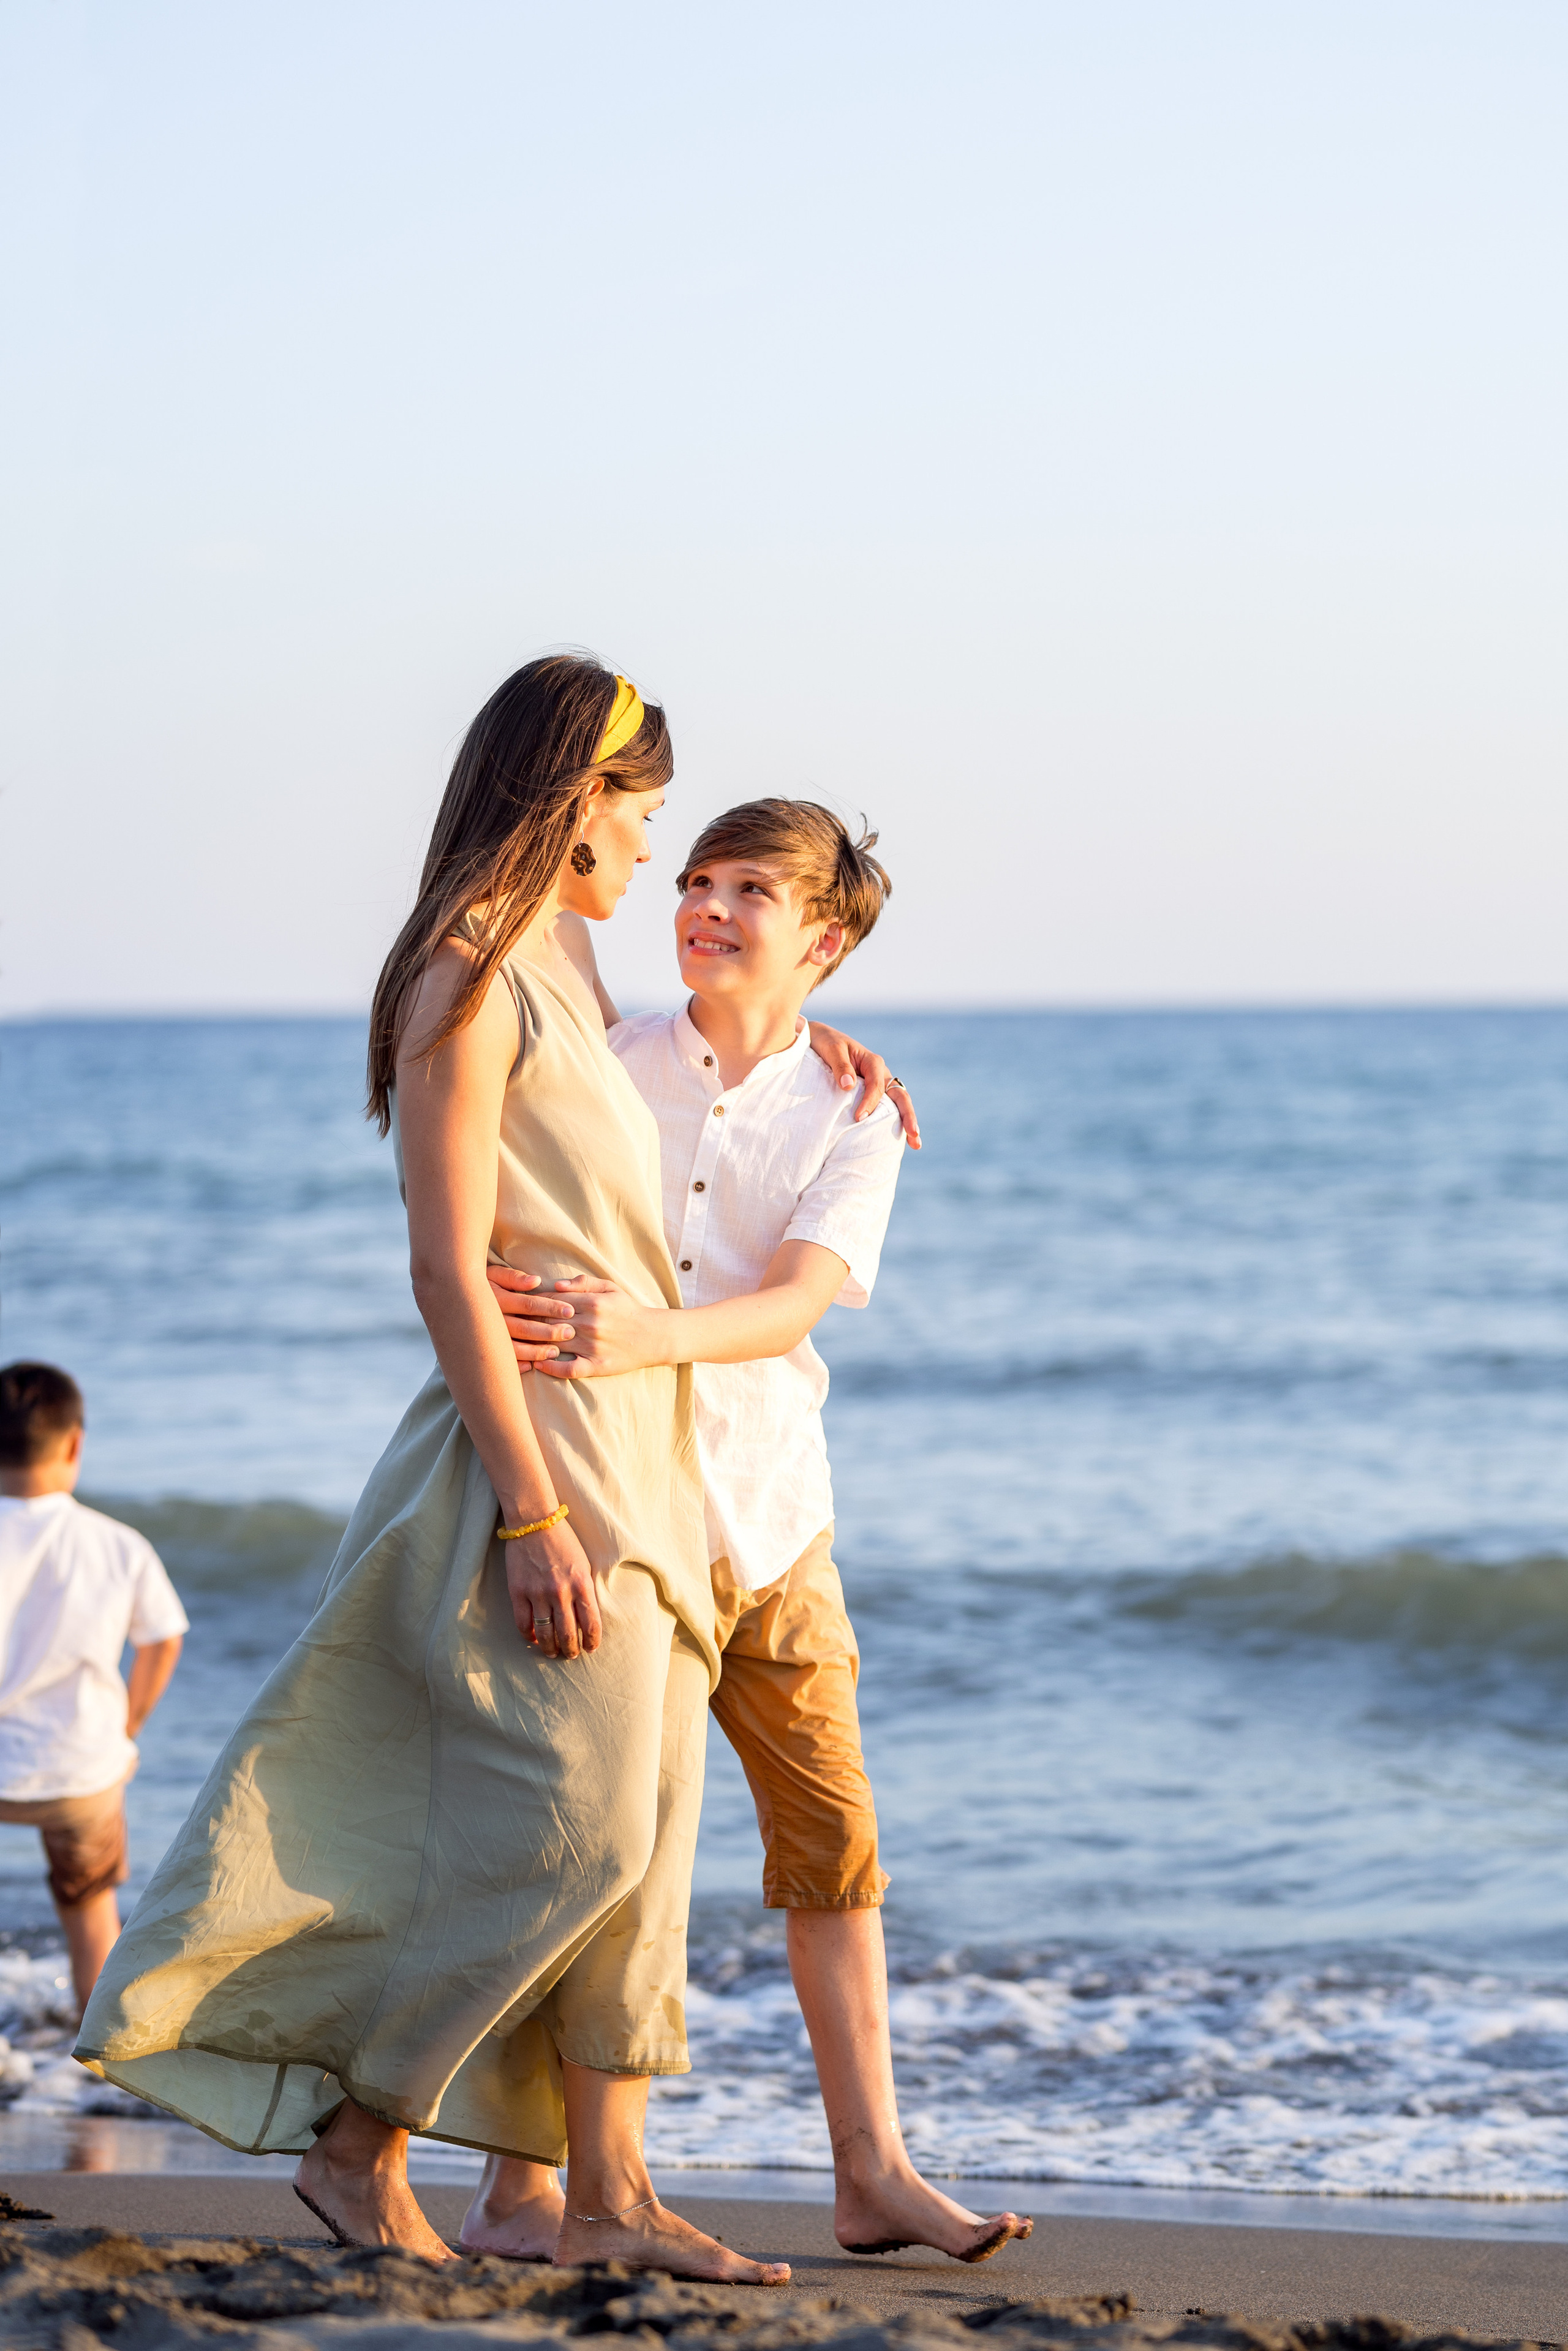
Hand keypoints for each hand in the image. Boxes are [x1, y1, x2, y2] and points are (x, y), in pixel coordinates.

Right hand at [488, 1264, 577, 1362]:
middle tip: (569, 1333)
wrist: (452, 1301)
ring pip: (513, 1348)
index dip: (550, 1307)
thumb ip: (513, 1277)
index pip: (528, 1304)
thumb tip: (536, 1281)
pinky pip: (500, 1360)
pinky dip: (515, 1364)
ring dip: (535, 1351)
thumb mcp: (493, 1275)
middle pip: (523, 1328)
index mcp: (496, 1298)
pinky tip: (531, 1367)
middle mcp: (490, 1319)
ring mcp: (485, 1337)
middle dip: (548, 1331)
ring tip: (555, 1352)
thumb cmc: (481, 1285)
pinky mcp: (482, 1349)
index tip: (570, 1310)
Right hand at [503, 1514, 601, 1657]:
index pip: (591, 1623)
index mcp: (582, 1584)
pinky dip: (529, 1635)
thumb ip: (584, 1590)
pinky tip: (533, 1638)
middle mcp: (561, 1591)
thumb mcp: (584, 1564)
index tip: (590, 1648)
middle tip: (571, 1655)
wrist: (535, 1521)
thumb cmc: (563, 1541)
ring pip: (545, 1633)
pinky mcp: (518, 1591)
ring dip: (550, 1648)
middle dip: (571, 1650)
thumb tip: (583, 1617)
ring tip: (552, 1652)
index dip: (591, 1642)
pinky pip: (523, 1622)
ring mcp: (538, 1592)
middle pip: (568, 1634)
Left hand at [531, 1276, 665, 1378]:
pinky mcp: (596, 1365)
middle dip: (528, 1323)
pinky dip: (551, 1368)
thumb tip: (556, 1285)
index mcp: (592, 1302)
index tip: (522, 1305)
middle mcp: (590, 1323)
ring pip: (554, 1345)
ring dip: (534, 1345)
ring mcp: (593, 1346)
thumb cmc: (627, 1310)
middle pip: (548, 1322)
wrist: (652, 1336)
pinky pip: (568, 1369)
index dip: (533, 1303)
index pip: (552, 1301)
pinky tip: (539, 1365)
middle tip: (512, 1324)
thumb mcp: (609, 1288)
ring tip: (518, 1345)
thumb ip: (583, 1282)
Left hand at [805, 1022, 920, 1148]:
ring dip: (906, 1122)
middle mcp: (881, 1074)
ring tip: (915, 1143)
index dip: (870, 1102)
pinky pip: (886, 1108)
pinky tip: (898, 1139)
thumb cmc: (825, 1044)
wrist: (820, 1041)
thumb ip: (840, 1066)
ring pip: (897, 1104)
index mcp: (872, 1062)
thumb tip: (848, 1086)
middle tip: (913, 1134)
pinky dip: (894, 1122)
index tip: (858, 1118)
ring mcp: (879, 1085)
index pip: (876, 1086)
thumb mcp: (832, 1049)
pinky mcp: (873, 1094)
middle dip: (907, 1115)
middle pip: (899, 1096)